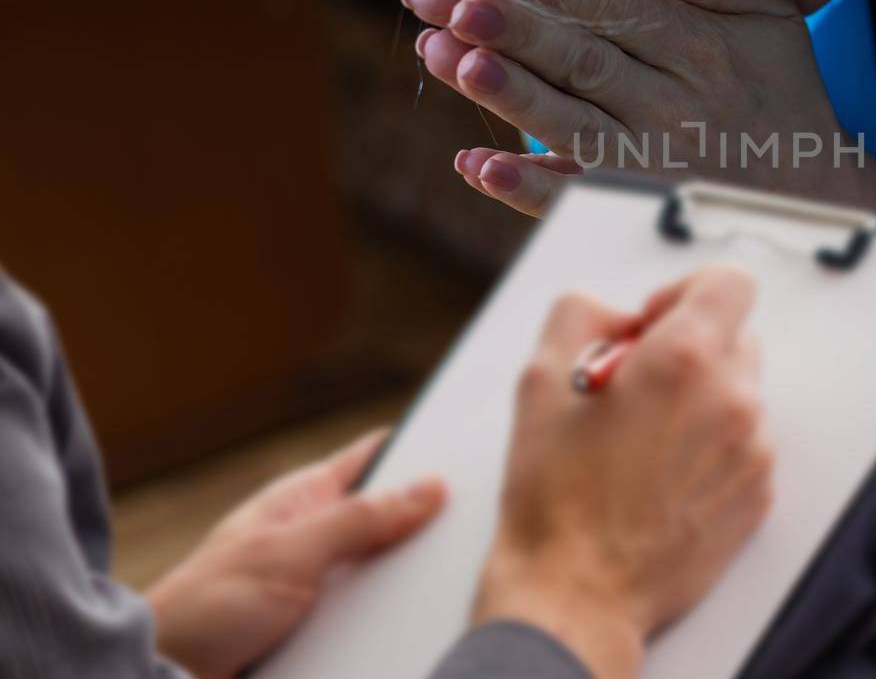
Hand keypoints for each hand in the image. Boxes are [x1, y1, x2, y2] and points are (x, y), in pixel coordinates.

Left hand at [145, 431, 445, 678]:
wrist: (164, 677)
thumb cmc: (207, 607)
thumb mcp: (292, 555)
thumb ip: (360, 520)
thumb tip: (430, 485)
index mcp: (306, 497)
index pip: (377, 456)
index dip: (424, 447)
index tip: (475, 448)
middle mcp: (317, 535)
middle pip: (392, 518)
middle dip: (431, 524)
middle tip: (483, 528)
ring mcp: (320, 583)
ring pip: (387, 572)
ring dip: (412, 585)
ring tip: (459, 586)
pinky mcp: (321, 627)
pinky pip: (373, 618)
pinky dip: (394, 622)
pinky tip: (422, 629)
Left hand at [400, 0, 875, 218]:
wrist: (816, 196)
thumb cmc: (781, 91)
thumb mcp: (769, 18)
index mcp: (698, 44)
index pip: (608, 2)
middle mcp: (670, 100)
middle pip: (574, 53)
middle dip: (499, 20)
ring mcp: (649, 158)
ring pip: (566, 119)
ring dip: (501, 89)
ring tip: (436, 53)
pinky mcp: (633, 205)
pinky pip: (575, 196)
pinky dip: (524, 184)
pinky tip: (473, 164)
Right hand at [475, 264, 772, 678]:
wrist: (578, 592)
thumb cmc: (556, 495)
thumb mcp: (541, 377)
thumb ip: (584, 312)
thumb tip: (620, 314)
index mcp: (685, 357)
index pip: (731, 280)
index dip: (687, 291)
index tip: (652, 325)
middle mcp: (734, 397)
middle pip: (735, 336)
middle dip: (689, 349)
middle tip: (635, 388)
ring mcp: (753, 449)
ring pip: (738, 392)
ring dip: (700, 399)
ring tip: (643, 442)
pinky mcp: (759, 493)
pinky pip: (744, 442)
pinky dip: (711, 446)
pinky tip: (661, 476)